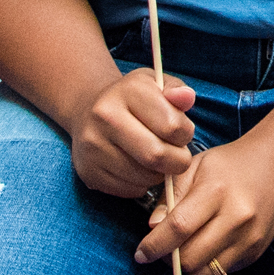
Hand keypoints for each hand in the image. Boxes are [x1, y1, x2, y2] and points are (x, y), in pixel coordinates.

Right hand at [71, 67, 199, 198]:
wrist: (87, 111)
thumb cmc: (132, 99)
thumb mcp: (156, 84)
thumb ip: (177, 90)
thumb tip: (187, 97)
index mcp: (128, 91)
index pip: (172, 126)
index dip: (185, 134)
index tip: (180, 133)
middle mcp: (105, 117)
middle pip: (157, 156)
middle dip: (177, 161)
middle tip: (177, 156)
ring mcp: (93, 146)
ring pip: (144, 177)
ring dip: (159, 174)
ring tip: (156, 160)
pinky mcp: (88, 171)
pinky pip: (129, 190)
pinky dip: (141, 184)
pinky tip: (137, 168)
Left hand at [141, 135, 273, 274]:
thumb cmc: (230, 164)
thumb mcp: (195, 167)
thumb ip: (170, 196)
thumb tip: (153, 227)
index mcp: (215, 191)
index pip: (178, 228)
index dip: (154, 245)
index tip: (141, 253)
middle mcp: (236, 217)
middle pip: (189, 258)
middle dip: (168, 259)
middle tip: (165, 248)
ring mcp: (249, 237)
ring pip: (205, 273)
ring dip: (188, 266)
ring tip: (186, 247)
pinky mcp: (257, 250)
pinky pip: (221, 272)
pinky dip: (208, 265)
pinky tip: (208, 245)